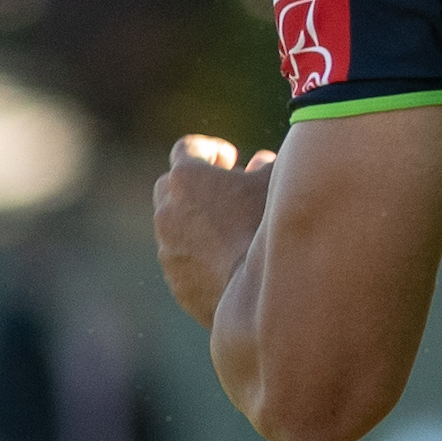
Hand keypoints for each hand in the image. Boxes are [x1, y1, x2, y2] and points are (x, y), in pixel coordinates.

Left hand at [154, 135, 272, 329]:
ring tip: (233, 225)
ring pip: (175, 222)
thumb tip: (262, 162)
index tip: (229, 158)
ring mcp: (166, 245)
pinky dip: (200, 249)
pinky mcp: (173, 276)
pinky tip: (230, 256)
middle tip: (227, 188)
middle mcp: (166, 209)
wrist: (256, 292)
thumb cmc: (268, 227)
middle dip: (198, 184)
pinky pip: (183, 255)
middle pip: (172, 185)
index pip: (187, 148)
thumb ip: (266, 165)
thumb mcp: (275, 185)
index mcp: (187, 178)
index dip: (210, 149)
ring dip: (198, 218)